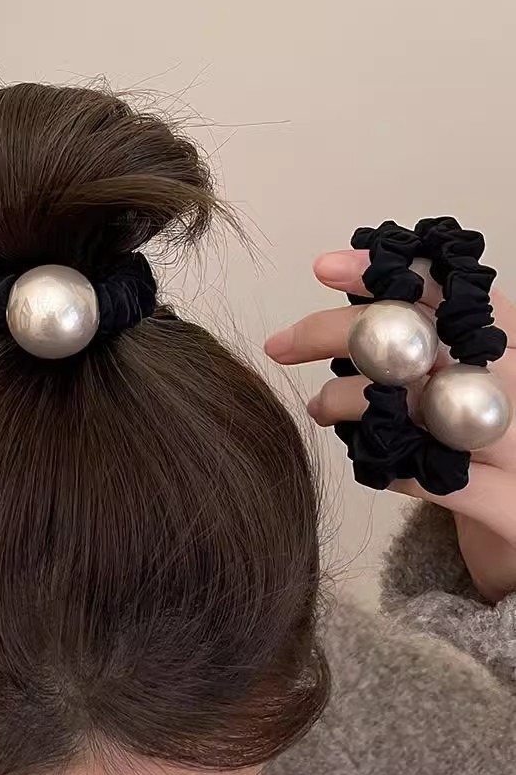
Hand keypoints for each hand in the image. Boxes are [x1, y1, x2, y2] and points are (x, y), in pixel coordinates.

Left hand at [265, 249, 515, 601]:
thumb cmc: (482, 443)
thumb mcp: (464, 380)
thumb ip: (421, 345)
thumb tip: (341, 313)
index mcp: (509, 344)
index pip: (451, 287)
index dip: (385, 271)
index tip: (324, 268)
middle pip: (421, 338)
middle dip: (338, 333)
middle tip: (281, 343)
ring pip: (423, 405)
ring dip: (350, 400)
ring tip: (317, 407)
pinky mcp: (511, 506)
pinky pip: (434, 481)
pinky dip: (389, 468)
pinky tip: (370, 462)